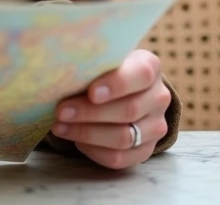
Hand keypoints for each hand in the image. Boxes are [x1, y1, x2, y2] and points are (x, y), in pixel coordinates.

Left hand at [50, 49, 170, 169]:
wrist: (122, 91)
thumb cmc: (104, 71)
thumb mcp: (102, 59)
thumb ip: (91, 64)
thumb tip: (60, 72)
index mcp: (150, 67)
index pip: (142, 75)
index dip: (117, 84)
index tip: (91, 92)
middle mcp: (159, 97)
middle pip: (129, 110)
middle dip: (90, 113)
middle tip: (61, 111)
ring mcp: (155, 126)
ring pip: (124, 137)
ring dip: (87, 134)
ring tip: (61, 127)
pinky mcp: (145, 150)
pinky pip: (120, 158)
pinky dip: (94, 151)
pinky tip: (76, 141)